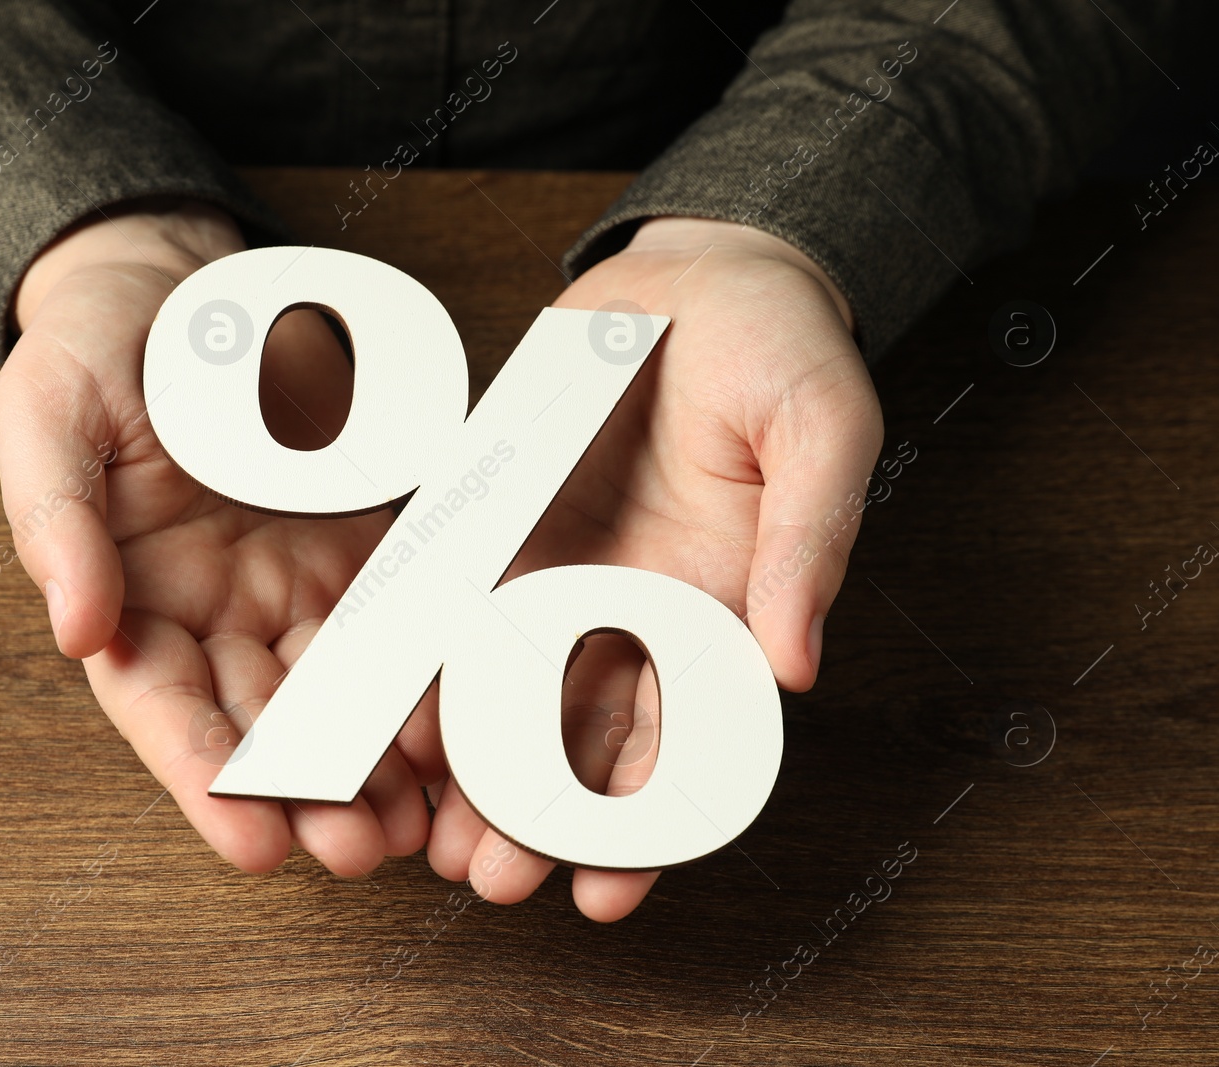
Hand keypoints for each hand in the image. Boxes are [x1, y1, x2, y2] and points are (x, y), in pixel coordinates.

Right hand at [0, 201, 441, 877]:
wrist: (184, 282)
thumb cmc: (97, 347)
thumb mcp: (49, 413)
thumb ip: (56, 518)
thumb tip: (74, 629)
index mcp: (131, 601)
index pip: (165, 712)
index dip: (203, 780)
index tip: (250, 842)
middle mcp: (214, 615)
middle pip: (261, 726)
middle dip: (308, 795)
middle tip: (360, 849)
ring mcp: (291, 589)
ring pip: (337, 696)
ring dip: (372, 764)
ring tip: (418, 821)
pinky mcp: (358, 553)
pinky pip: (395, 624)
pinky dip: (420, 680)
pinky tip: (455, 725)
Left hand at [426, 217, 883, 920]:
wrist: (700, 278)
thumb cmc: (781, 349)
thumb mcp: (821, 433)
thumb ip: (810, 544)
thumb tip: (798, 665)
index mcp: (719, 605)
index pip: (687, 739)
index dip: (649, 821)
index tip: (606, 893)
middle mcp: (635, 606)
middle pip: (584, 733)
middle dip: (540, 814)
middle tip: (490, 880)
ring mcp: (564, 568)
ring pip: (512, 687)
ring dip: (477, 764)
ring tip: (434, 834)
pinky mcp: (505, 522)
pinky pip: (460, 600)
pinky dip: (431, 661)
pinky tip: (397, 716)